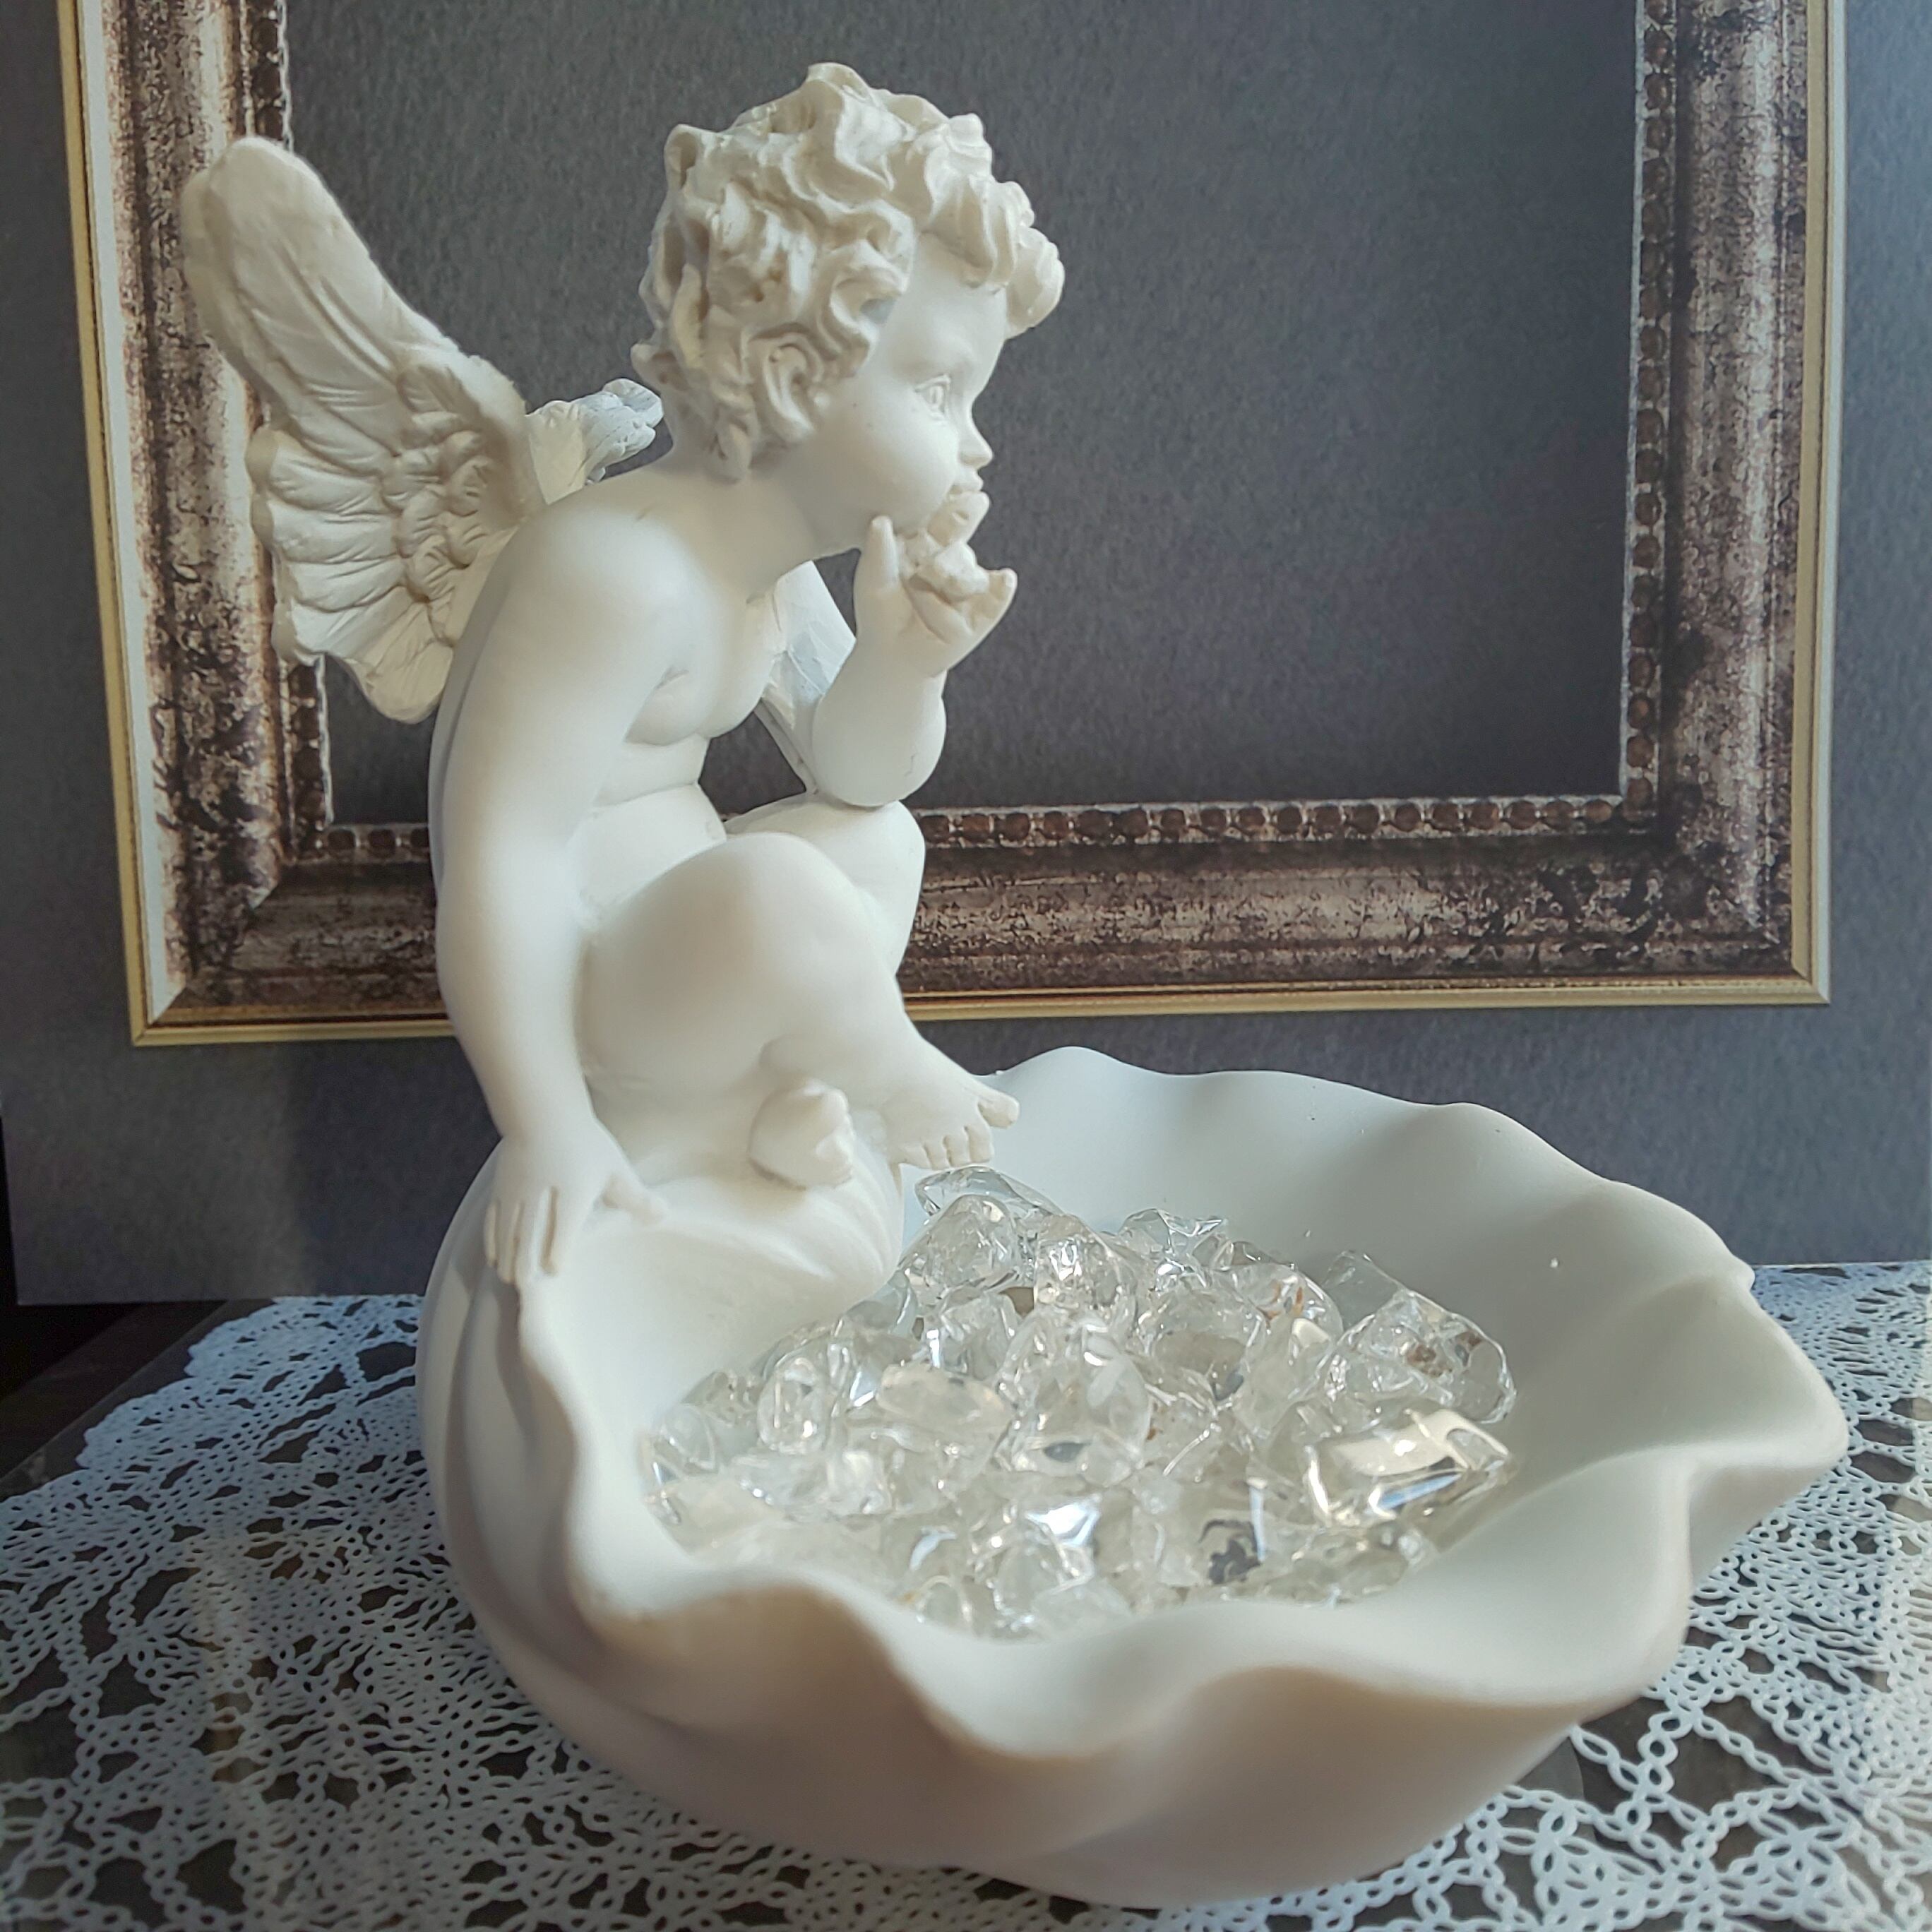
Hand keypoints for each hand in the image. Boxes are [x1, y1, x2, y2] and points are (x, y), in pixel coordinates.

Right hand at [484, 1116, 659, 1290]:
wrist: (543, 1114)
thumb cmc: (585, 1143)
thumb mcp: (615, 1168)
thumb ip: (636, 1196)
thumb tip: (663, 1215)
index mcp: (573, 1192)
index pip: (563, 1225)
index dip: (557, 1248)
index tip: (555, 1269)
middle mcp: (541, 1195)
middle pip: (529, 1233)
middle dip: (525, 1261)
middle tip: (526, 1287)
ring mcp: (517, 1192)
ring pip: (508, 1230)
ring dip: (507, 1257)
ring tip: (510, 1280)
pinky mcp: (501, 1189)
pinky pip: (493, 1220)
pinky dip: (492, 1241)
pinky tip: (495, 1259)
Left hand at [853, 490, 1016, 676]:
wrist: (895, 655)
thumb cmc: (880, 614)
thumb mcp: (873, 581)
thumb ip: (879, 552)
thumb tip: (880, 519)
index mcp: (925, 545)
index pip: (937, 518)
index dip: (949, 501)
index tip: (959, 482)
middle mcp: (950, 559)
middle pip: (957, 537)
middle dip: (960, 521)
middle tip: (975, 503)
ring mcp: (968, 584)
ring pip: (968, 570)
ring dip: (952, 577)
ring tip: (929, 591)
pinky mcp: (983, 611)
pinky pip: (995, 598)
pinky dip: (1000, 591)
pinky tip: (1005, 578)